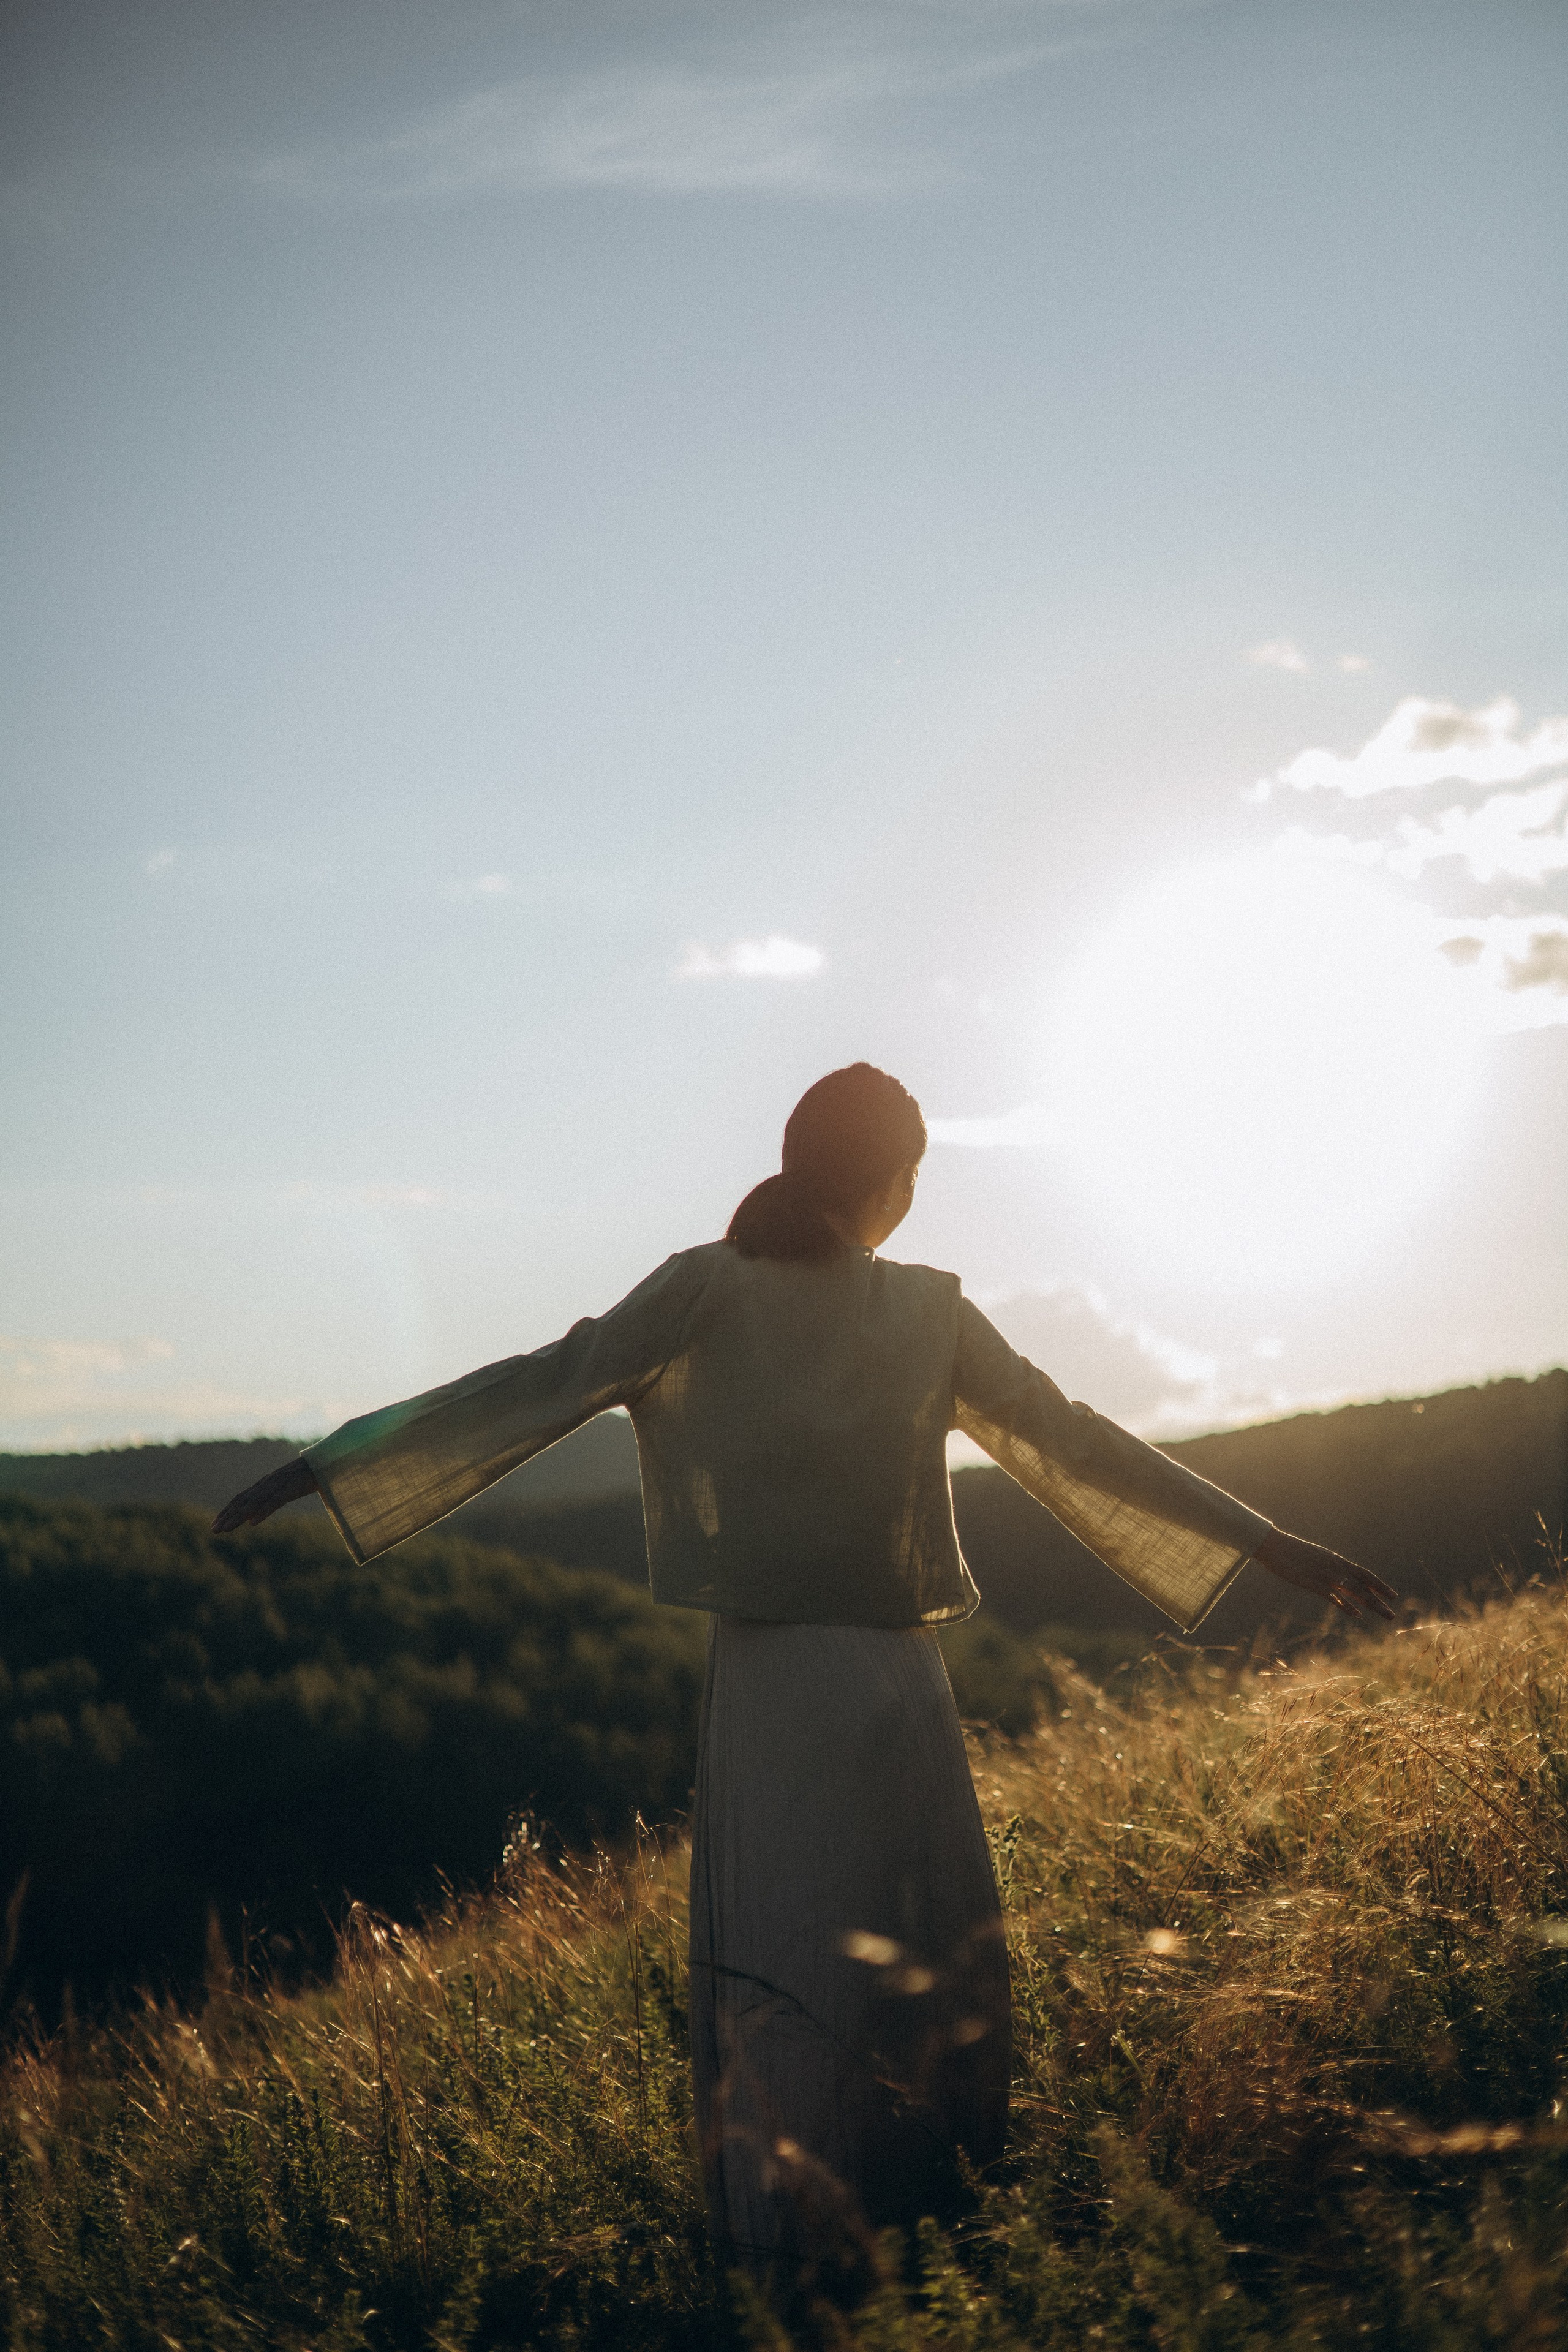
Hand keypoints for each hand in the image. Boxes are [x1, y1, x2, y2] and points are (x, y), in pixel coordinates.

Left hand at [212, 1458, 318, 1533]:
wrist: (324, 1462)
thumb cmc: (307, 1475)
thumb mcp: (287, 1488)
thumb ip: (274, 1497)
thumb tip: (262, 1511)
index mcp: (265, 1484)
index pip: (240, 1499)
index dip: (226, 1511)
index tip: (216, 1524)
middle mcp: (266, 1484)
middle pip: (242, 1502)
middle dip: (226, 1517)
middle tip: (213, 1531)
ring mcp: (277, 1486)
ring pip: (253, 1503)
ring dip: (237, 1517)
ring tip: (226, 1530)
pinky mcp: (289, 1489)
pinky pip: (273, 1502)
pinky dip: (261, 1513)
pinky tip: (252, 1524)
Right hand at [1253, 1527, 1398, 1620]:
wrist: (1274, 1546)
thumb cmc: (1290, 1551)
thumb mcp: (1314, 1558)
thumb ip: (1324, 1568)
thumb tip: (1330, 1577)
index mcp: (1336, 1560)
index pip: (1363, 1574)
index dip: (1379, 1585)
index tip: (1392, 1595)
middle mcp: (1336, 1567)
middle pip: (1364, 1584)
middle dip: (1380, 1599)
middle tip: (1393, 1613)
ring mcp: (1327, 1575)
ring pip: (1356, 1591)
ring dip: (1373, 1604)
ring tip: (1386, 1615)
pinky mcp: (1315, 1583)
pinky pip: (1335, 1597)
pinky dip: (1347, 1606)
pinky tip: (1358, 1615)